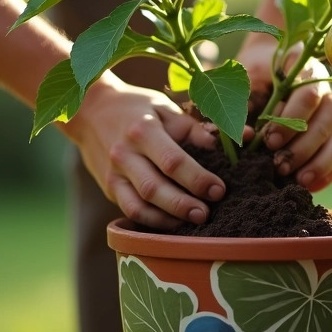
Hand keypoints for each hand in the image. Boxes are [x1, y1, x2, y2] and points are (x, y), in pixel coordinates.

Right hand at [62, 75, 225, 229]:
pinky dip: (152, 221)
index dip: (197, 178)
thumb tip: (240, 137)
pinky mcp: (110, 188)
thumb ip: (198, 128)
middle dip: (184, 204)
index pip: (172, 161)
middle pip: (155, 188)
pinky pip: (130, 211)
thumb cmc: (138, 108)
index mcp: (143, 130)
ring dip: (169, 218)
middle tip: (207, 213)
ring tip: (194, 223)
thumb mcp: (166, 109)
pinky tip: (174, 224)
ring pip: (140, 205)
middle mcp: (124, 154)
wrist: (90, 110)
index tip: (219, 189)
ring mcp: (114, 174)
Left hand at [239, 33, 331, 192]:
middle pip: (327, 120)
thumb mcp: (246, 80)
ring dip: (319, 164)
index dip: (291, 120)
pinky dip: (328, 174)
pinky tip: (306, 185)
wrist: (266, 72)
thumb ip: (244, 102)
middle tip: (279, 165)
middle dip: (303, 147)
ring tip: (297, 180)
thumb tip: (248, 136)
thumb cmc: (255, 76)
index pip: (308, 95)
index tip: (270, 140)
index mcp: (307, 72)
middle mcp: (327, 93)